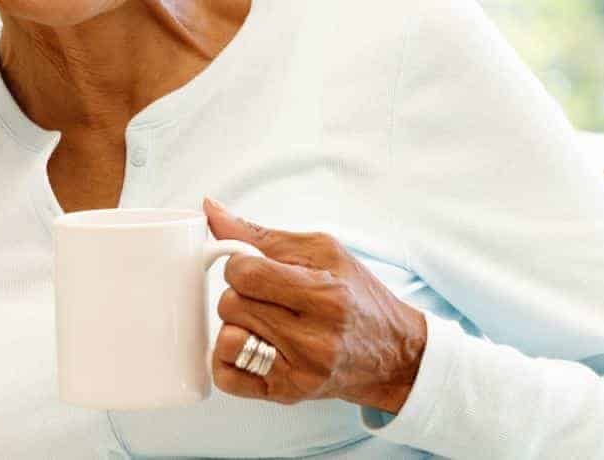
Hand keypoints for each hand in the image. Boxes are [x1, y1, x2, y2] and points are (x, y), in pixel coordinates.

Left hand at [203, 198, 427, 415]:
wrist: (393, 354)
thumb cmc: (357, 296)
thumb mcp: (322, 251)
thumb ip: (261, 235)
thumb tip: (211, 209)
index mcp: (326, 295)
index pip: (247, 274)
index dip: (239, 264)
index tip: (252, 266)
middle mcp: (314, 339)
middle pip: (232, 305)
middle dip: (239, 293)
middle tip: (263, 294)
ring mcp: (300, 372)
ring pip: (227, 339)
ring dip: (236, 324)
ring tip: (261, 319)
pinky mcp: (287, 394)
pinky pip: (227, 377)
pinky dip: (228, 358)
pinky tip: (250, 344)